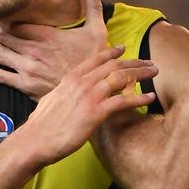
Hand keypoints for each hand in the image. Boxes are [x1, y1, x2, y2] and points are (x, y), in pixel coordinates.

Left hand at [0, 0, 108, 99]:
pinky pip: (1, 76)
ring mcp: (28, 69)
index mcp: (47, 36)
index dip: (2, 15)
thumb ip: (93, 7)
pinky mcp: (26, 85)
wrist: (92, 91)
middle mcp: (33, 51)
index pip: (15, 22)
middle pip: (3, 35)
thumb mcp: (97, 32)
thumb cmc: (94, 61)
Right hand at [25, 45, 158, 166]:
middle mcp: (81, 83)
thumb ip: (66, 93)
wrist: (34, 140)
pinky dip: (139, 97)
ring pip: (121, 78)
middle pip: (114, 65)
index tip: (123, 48)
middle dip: (134, 62)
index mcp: (70, 78)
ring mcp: (89, 96)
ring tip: (154, 73)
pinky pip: (122, 101)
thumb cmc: (41, 126)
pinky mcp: (95, 113)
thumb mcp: (53, 99)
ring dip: (140, 74)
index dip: (111, 52)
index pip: (95, 59)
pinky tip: (150, 98)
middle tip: (149, 62)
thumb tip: (71, 95)